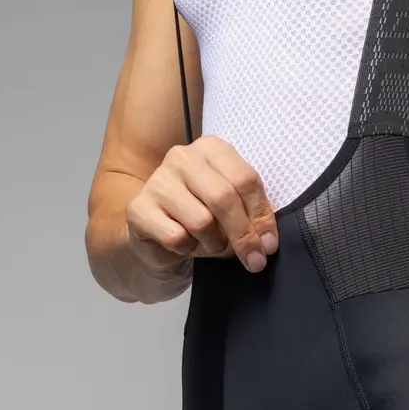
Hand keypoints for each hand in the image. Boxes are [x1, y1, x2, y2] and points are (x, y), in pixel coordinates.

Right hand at [126, 136, 278, 277]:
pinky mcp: (138, 208)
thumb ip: (253, 216)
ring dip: (214, 242)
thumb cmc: (203, 218)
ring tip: (211, 244)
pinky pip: (176, 237)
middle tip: (254, 260)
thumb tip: (267, 242)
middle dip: (244, 235)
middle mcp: (182, 157)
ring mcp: (157, 180)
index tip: (270, 245)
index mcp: (211, 148)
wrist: (157, 237)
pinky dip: (188, 249)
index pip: (245, 179)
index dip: (262, 216)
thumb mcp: (235, 211)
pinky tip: (185, 245)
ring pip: (201, 220)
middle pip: (224, 197)